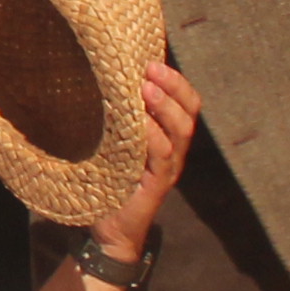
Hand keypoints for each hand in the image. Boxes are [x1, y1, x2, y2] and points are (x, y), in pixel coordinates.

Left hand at [100, 60, 201, 252]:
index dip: (176, 81)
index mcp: (167, 137)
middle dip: (173, 86)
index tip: (152, 60)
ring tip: (146, 88)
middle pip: (189, 112)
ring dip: (164, 106)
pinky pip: (161, 155)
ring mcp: (168, 168)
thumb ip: (117, 118)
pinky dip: (152, 135)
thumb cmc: (107, 181)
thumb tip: (100, 81)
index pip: (186, 103)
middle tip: (150, 68)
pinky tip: (140, 121)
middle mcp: (174, 150)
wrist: (108, 230)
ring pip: (180, 131)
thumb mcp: (113, 143)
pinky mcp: (157, 184)